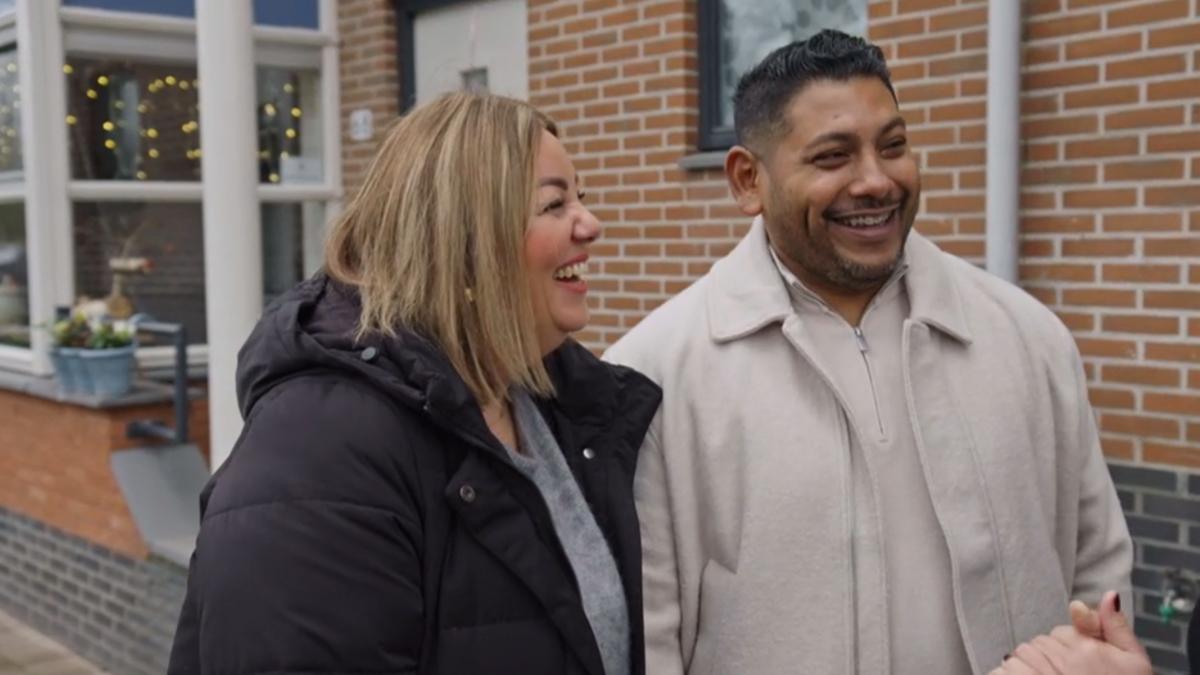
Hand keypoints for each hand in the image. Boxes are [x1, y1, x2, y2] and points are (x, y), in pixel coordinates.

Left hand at [987, 591, 1150, 674]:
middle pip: (1036, 645)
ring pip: (1016, 658)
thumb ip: (1116, 628)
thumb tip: (1108, 594)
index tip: (1076, 668)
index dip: (1067, 651)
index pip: (1059, 633)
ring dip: (1024, 671)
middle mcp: (1060, 659)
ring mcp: (1037, 673)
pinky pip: (999, 672)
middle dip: (1045, 661)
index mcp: (1086, 648)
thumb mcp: (1133, 663)